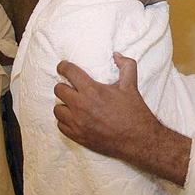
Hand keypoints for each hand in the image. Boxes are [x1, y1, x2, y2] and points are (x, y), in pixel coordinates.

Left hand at [54, 53, 190, 184]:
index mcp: (92, 90)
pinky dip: (65, 119)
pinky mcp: (77, 136)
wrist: (137, 139)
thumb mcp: (131, 85)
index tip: (63, 66)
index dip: (63, 66)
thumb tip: (116, 55)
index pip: (69, 72)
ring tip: (73, 103)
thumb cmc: (134, 112)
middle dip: (64, 85)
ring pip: (57, 108)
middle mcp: (81, 106)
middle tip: (72, 86)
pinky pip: (60, 125)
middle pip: (59, 90)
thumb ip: (126, 66)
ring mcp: (77, 122)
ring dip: (63, 104)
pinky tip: (74, 117)